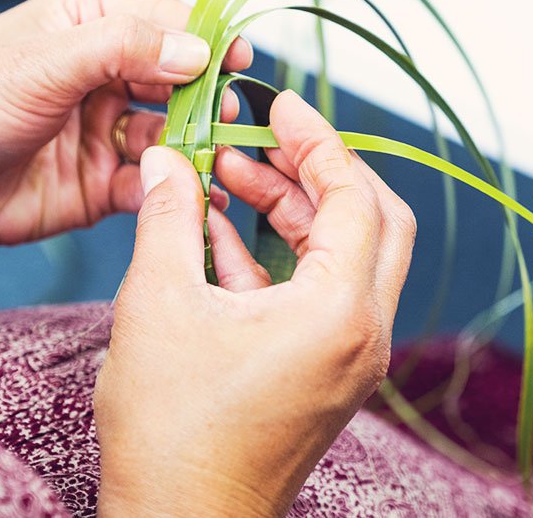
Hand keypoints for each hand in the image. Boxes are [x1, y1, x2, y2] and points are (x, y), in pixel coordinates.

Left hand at [0, 0, 250, 275]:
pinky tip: (196, 196)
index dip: (206, 39)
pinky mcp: (107, 182)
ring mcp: (108, 131)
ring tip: (213, 161)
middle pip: (179, 83)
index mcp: (89, 27)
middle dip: (207, 101)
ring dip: (196, 148)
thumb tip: (195, 50)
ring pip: (173, 135)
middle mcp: (105, 77)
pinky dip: (177, 189)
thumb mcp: (45, 62)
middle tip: (227, 119)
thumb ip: (122, 49)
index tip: (239, 59)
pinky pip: (155, 182)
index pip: (165, 23)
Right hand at [94, 91, 415, 516]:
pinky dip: (285, 258)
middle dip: (318, 171)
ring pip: (348, 256)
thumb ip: (169, 217)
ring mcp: (352, 357)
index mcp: (339, 311)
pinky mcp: (329, 373)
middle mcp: (364, 333)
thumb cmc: (170, 428)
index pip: (353, 196)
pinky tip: (226, 234)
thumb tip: (170, 161)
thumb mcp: (159, 304)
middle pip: (373, 220)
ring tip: (232, 178)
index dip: (318, 139)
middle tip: (261, 141)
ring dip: (297, 212)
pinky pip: (323, 294)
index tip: (280, 105)